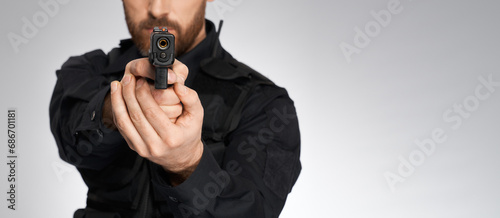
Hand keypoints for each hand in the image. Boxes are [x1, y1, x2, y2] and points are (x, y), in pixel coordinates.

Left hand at [110, 58, 203, 183]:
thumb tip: (178, 86)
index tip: (140, 80)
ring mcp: (142, 148)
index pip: (152, 112)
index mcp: (171, 137)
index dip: (143, 94)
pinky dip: (117, 111)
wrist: (182, 157)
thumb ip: (191, 98)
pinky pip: (121, 128)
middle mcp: (155, 145)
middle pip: (136, 116)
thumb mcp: (197, 115)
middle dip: (129, 94)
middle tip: (128, 78)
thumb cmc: (189, 133)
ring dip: (117, 101)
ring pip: (124, 122)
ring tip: (116, 85)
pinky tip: (116, 98)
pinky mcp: (134, 147)